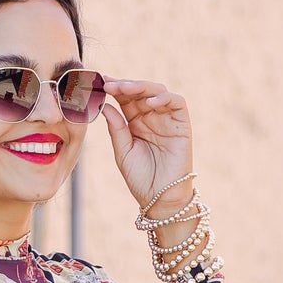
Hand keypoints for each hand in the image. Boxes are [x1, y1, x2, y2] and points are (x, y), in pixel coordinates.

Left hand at [100, 79, 193, 214]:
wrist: (160, 199)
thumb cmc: (141, 179)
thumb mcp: (123, 152)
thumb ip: (116, 129)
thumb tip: (105, 106)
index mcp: (135, 122)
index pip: (125, 99)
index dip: (115, 90)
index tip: (100, 84)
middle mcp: (151, 117)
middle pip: (140, 92)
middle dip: (125, 85)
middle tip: (110, 84)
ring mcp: (167, 119)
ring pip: (157, 92)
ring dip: (141, 87)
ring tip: (125, 89)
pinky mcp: (182, 125)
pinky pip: (176, 103)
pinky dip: (164, 98)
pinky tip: (149, 103)